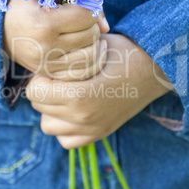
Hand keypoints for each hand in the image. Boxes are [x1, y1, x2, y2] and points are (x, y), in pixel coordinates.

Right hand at [3, 0, 109, 80]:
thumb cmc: (24, 6)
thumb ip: (79, 0)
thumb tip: (107, 27)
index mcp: (43, 25)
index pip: (86, 16)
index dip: (90, 5)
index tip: (85, 1)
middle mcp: (45, 49)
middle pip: (91, 35)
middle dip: (92, 23)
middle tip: (83, 18)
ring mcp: (48, 65)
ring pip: (91, 55)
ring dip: (94, 42)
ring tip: (87, 32)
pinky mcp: (50, 75)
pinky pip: (83, 72)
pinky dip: (92, 60)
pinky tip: (89, 49)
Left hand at [26, 34, 171, 148]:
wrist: (154, 70)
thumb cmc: (123, 54)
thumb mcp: (92, 48)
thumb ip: (64, 59)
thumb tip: (41, 62)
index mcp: (80, 96)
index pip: (34, 92)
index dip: (39, 77)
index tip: (52, 69)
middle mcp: (83, 118)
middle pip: (39, 107)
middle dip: (43, 91)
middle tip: (57, 78)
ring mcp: (92, 130)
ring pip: (48, 126)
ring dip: (50, 110)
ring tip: (63, 94)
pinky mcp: (99, 134)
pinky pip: (66, 140)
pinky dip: (64, 127)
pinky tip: (73, 111)